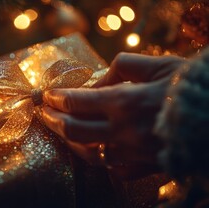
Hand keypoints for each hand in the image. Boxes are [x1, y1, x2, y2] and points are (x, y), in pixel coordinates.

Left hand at [42, 52, 185, 165]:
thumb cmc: (189, 84)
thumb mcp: (156, 64)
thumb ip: (122, 67)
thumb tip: (99, 81)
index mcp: (125, 101)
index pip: (76, 102)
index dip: (57, 98)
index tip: (48, 96)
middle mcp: (124, 130)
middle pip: (74, 129)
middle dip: (53, 121)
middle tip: (44, 114)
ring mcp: (134, 152)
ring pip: (89, 153)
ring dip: (70, 141)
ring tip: (62, 132)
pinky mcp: (147, 166)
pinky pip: (115, 169)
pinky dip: (101, 159)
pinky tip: (96, 150)